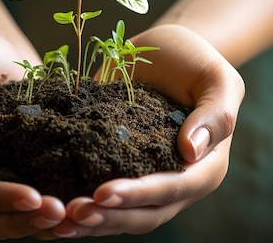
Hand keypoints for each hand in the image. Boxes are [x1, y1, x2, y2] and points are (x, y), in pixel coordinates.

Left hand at [39, 24, 244, 237]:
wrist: (163, 51)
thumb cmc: (194, 61)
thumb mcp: (216, 78)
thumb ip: (215, 114)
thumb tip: (191, 152)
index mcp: (205, 166)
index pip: (173, 189)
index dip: (139, 195)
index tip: (103, 193)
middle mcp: (177, 181)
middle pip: (146, 213)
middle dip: (110, 215)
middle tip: (74, 212)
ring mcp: (147, 179)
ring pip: (123, 215)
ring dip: (93, 221)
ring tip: (61, 220)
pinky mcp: (120, 170)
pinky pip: (105, 200)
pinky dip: (85, 208)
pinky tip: (57, 213)